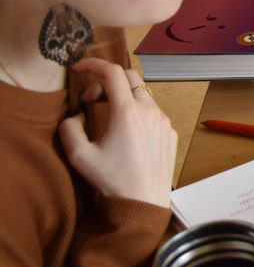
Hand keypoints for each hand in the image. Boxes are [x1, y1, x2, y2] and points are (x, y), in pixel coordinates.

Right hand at [58, 58, 175, 206]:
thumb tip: (76, 115)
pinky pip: (153, 111)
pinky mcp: (170, 131)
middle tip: (90, 99)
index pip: (112, 72)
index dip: (93, 64)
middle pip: (130, 77)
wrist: (144, 201)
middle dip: (107, 80)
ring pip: (143, 94)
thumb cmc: (112, 180)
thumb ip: (69, 129)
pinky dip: (137, 111)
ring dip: (123, 97)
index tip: (79, 67)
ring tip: (107, 117)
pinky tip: (126, 133)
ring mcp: (164, 120)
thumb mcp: (79, 156)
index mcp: (127, 112)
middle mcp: (149, 111)